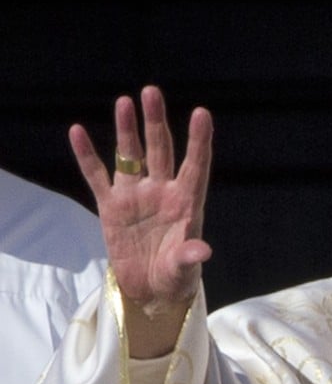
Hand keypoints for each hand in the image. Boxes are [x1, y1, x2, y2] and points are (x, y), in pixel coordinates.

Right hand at [71, 85, 212, 355]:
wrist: (150, 291)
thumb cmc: (176, 278)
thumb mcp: (184, 270)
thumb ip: (190, 256)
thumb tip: (202, 250)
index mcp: (187, 202)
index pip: (195, 165)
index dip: (199, 141)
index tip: (202, 113)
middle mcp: (162, 192)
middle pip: (161, 150)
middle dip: (156, 122)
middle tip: (151, 92)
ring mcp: (136, 196)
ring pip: (130, 156)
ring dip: (127, 130)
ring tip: (125, 102)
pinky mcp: (111, 207)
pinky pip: (97, 176)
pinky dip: (87, 156)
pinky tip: (78, 131)